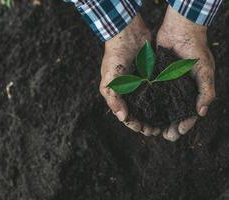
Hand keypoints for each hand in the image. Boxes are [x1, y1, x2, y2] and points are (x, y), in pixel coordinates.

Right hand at [100, 14, 160, 135]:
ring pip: (150, 105)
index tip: (143, 130)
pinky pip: (159, 91)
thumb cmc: (115, 57)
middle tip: (156, 131)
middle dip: (146, 124)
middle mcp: (130, 92)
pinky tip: (171, 107)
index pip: (125, 115)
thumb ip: (114, 99)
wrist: (128, 34)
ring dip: (156, 116)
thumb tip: (123, 118)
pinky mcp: (153, 77)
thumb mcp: (109, 79)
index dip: (133, 124)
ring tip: (165, 124)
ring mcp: (142, 85)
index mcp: (118, 94)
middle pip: (139, 113)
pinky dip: (163, 100)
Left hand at [156, 6, 215, 140]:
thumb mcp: (204, 70)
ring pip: (160, 107)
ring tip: (150, 128)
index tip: (177, 133)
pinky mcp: (153, 78)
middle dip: (168, 126)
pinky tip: (141, 112)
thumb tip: (201, 113)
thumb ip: (205, 91)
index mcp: (192, 92)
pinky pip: (149, 94)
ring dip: (156, 119)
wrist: (179, 30)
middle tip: (162, 135)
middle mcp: (178, 91)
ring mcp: (165, 86)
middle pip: (172, 115)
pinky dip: (146, 104)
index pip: (189, 114)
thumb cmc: (196, 49)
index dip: (184, 125)